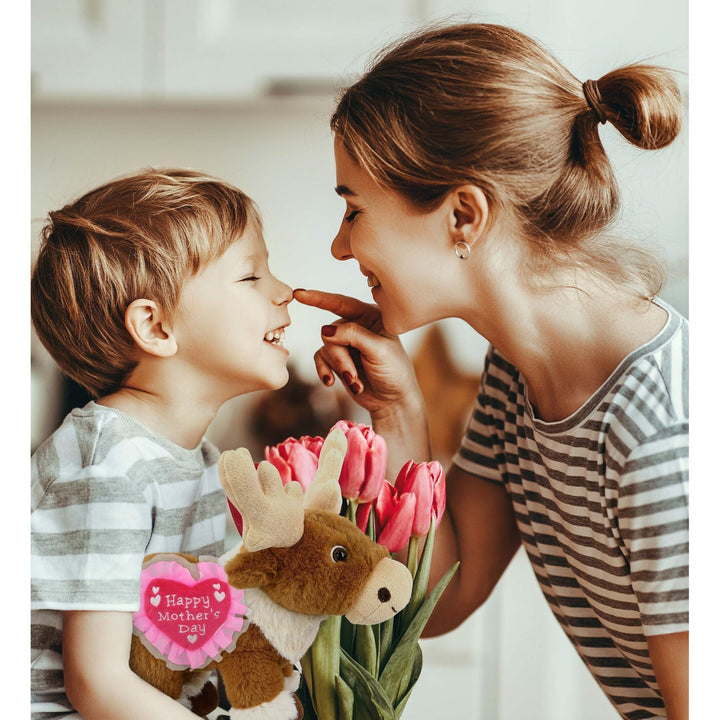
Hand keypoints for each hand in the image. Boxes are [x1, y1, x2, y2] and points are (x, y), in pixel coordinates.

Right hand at [294, 289, 419, 415]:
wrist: (392, 400)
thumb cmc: (394, 371)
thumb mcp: (378, 350)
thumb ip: (353, 335)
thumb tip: (325, 330)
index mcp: (370, 316)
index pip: (341, 303)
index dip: (319, 298)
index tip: (299, 294)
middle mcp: (356, 326)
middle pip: (330, 333)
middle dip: (340, 357)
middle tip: (352, 376)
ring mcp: (345, 343)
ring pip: (326, 348)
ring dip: (338, 367)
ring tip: (354, 383)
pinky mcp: (337, 359)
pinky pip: (320, 360)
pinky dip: (325, 371)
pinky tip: (332, 382)